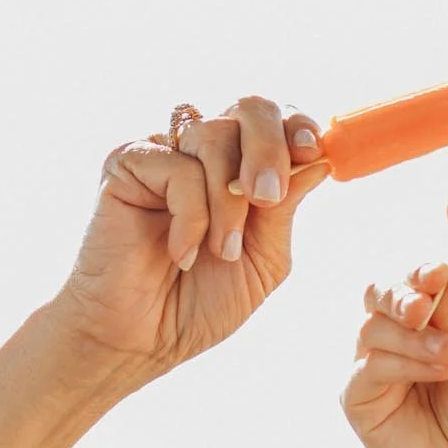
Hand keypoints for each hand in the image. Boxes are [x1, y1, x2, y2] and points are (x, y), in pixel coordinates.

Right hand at [54, 97, 329, 371]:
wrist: (143, 339)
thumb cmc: (201, 302)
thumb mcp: (264, 260)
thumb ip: (286, 209)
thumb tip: (320, 158)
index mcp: (242, 167)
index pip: (278, 121)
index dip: (297, 126)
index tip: (311, 150)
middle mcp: (203, 151)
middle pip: (249, 108)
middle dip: (269, 148)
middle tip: (267, 197)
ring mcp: (165, 153)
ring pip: (214, 135)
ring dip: (228, 202)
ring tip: (222, 252)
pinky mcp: (127, 165)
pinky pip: (177, 166)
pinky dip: (191, 215)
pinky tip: (180, 252)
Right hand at [342, 266, 447, 447]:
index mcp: (428, 326)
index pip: (413, 284)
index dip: (422, 272)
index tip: (440, 272)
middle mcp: (396, 341)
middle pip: (380, 295)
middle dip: (402, 294)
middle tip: (425, 307)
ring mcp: (373, 371)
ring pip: (373, 328)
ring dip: (415, 338)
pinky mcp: (358, 401)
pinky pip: (368, 367)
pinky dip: (403, 363)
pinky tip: (438, 372)